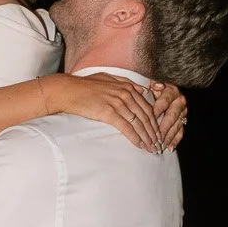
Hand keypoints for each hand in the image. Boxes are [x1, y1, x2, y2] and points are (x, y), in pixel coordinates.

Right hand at [49, 71, 163, 150]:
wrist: (69, 90)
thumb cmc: (85, 85)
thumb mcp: (108, 78)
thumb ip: (126, 82)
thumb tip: (142, 90)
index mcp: (127, 86)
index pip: (147, 107)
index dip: (154, 122)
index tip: (158, 133)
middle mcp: (125, 94)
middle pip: (146, 117)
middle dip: (154, 132)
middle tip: (158, 144)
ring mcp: (118, 103)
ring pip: (138, 123)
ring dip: (147, 137)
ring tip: (151, 148)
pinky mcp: (109, 112)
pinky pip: (126, 128)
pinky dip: (135, 138)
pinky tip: (140, 145)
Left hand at [151, 80, 187, 149]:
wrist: (162, 91)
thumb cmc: (154, 89)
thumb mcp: (153, 85)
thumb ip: (154, 86)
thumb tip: (157, 86)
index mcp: (172, 91)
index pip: (164, 102)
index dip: (156, 111)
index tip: (149, 120)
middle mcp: (179, 101)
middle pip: (171, 116)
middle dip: (163, 128)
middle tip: (156, 138)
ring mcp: (182, 112)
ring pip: (176, 125)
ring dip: (168, 137)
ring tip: (160, 145)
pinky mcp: (183, 120)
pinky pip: (180, 132)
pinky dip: (175, 140)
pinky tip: (169, 147)